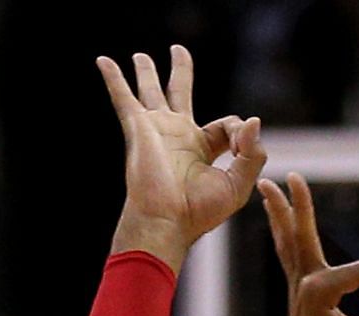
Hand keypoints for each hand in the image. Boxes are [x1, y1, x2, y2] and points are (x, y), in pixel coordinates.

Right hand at [97, 47, 266, 266]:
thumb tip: (254, 121)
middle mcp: (177, 135)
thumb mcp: (238, 185)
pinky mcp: (139, 128)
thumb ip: (253, 154)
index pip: (227, 126)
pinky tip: (103, 60)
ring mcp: (156, 130)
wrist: (166, 220)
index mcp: (202, 149)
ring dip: (146, 73)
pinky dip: (113, 78)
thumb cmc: (200, 211)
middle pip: (180, 94)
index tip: (243, 146)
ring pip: (151, 91)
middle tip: (178, 51)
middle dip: (180, 72)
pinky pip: (123, 97)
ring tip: (141, 56)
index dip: (242, 132)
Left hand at [260, 172, 358, 315]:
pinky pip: (289, 252)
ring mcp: (299, 283)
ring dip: (281, 211)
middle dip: (299, 204)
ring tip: (270, 186)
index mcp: (319, 291)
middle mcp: (306, 281)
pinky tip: (280, 218)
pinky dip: (284, 232)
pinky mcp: (300, 289)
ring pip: (289, 239)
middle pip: (302, 233)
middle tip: (290, 175)